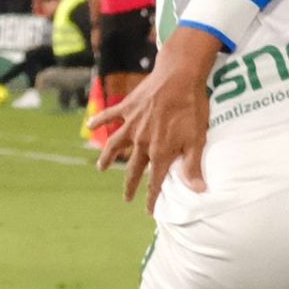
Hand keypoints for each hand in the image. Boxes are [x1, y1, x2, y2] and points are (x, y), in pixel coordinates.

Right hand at [97, 26, 219, 211]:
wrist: (179, 76)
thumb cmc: (192, 108)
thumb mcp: (197, 140)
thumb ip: (193, 167)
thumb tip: (199, 191)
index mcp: (160, 152)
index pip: (155, 182)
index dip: (151, 198)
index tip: (148, 212)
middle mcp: (142, 142)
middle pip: (134, 168)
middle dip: (130, 185)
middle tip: (127, 198)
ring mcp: (132, 124)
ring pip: (115, 146)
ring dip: (108, 159)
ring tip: (100, 169)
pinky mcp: (127, 107)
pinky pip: (110, 116)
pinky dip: (99, 120)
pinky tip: (90, 125)